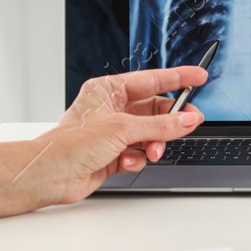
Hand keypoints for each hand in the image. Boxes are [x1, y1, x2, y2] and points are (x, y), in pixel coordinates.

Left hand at [0, 67, 208, 217]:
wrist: (51, 175)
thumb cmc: (71, 144)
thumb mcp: (123, 129)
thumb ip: (161, 126)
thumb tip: (188, 120)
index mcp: (108, 90)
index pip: (151, 80)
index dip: (178, 77)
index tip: (200, 76)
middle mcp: (111, 108)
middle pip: (154, 110)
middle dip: (169, 122)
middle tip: (189, 124)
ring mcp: (113, 132)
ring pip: (150, 134)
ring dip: (153, 144)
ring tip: (151, 151)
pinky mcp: (113, 154)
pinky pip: (139, 153)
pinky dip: (137, 158)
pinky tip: (125, 162)